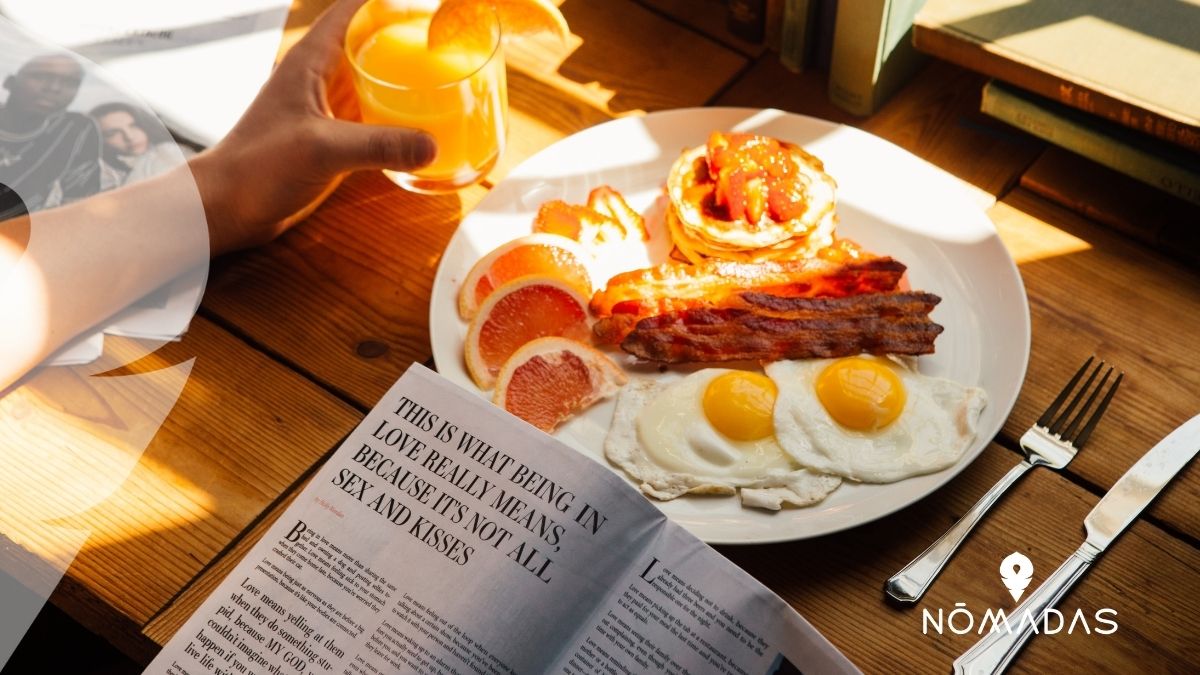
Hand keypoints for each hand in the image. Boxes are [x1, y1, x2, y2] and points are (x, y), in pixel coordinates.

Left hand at [191, 0, 435, 255]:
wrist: (228, 207)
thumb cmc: (258, 167)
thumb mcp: (322, 148)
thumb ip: (378, 144)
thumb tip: (431, 145)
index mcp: (311, 61)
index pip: (353, 11)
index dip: (387, 3)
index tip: (426, 7)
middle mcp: (321, 78)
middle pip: (370, 43)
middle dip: (407, 40)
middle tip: (449, 45)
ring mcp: (328, 109)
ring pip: (374, 81)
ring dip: (404, 80)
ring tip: (446, 80)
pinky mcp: (333, 139)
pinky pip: (373, 118)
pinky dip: (398, 118)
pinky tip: (423, 127)